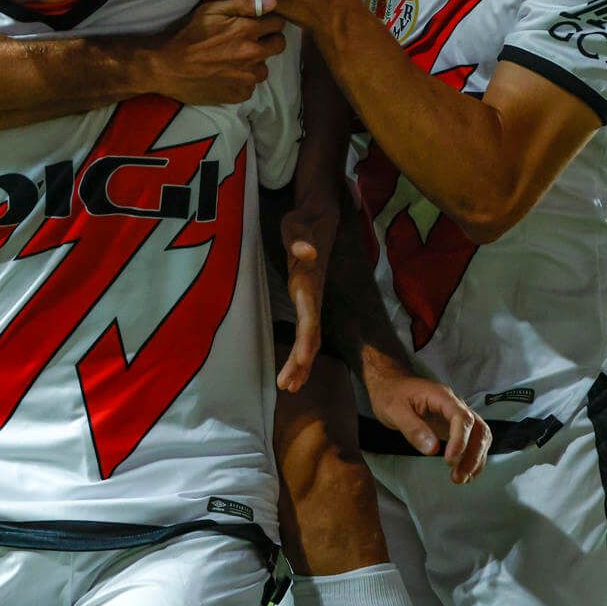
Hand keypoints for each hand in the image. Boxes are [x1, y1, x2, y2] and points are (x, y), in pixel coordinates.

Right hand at [149, 0, 286, 106]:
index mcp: (247, 31)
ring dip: (255, 63)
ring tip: (236, 60)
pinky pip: (251, 87)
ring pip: (265, 68)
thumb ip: (243, 2)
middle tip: (250, 40)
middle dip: (268, 40)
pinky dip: (243, 81)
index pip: (278, 23)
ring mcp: (247, 77)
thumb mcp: (211, 10)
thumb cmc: (188, 35)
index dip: (269, 20)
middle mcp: (252, 55)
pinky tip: (227, 74)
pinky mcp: (239, 94)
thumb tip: (272, 2)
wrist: (168, 67)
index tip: (259, 23)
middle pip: (279, 45)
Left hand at [275, 194, 336, 392]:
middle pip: (310, 336)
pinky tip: (295, 366)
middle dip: (301, 363)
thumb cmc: (304, 222)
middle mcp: (311, 297)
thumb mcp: (299, 227)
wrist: (319, 218)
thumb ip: (301, 239)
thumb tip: (307, 251)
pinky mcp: (305, 299)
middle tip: (288, 387)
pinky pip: (304, 330)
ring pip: (309, 338)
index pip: (309, 319)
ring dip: (301, 363)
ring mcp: (310, 300)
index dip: (305, 342)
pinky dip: (300, 349)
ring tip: (289, 386)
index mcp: (308, 286)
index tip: (300, 363)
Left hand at [364, 356, 490, 483]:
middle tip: (458, 476)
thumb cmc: (390, 394)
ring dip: (475, 458)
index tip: (449, 460)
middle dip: (472, 454)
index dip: (460, 440)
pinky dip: (474, 457)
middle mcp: (454, 405)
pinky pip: (473, 440)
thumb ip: (413, 428)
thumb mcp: (393, 410)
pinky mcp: (454, 425)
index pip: (462, 417)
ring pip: (480, 435)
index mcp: (441, 396)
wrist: (390, 383)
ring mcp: (456, 415)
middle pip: (477, 428)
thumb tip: (432, 449)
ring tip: (461, 478)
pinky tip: (466, 472)